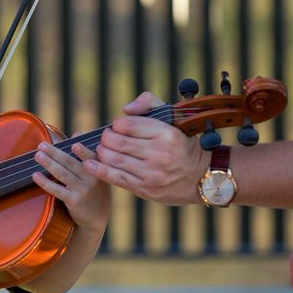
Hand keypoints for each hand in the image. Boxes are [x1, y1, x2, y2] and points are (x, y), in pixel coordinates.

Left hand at [32, 140, 110, 234]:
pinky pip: (57, 190)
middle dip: (56, 153)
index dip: (82, 151)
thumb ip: (87, 153)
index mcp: (98, 168)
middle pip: (71, 163)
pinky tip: (35, 175)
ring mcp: (83, 190)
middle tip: (42, 145)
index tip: (73, 144)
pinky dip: (45, 183)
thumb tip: (76, 133)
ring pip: (63, 175)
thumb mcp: (96, 171)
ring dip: (49, 164)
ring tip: (37, 156)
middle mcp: (92, 179)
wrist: (97, 217)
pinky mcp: (74, 201)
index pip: (90, 157)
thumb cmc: (94, 188)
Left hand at [82, 92, 206, 204]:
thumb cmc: (183, 143)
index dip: (117, 124)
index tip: (118, 126)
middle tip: (107, 137)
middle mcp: (159, 154)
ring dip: (102, 152)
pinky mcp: (146, 189)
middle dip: (106, 138)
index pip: (128, 124)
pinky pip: (117, 178)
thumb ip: (149, 103)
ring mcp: (152, 173)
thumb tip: (124, 109)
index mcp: (166, 134)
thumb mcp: (173, 118)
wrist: (203, 176)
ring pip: (114, 160)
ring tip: (102, 149)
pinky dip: (99, 170)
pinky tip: (88, 164)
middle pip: (118, 142)